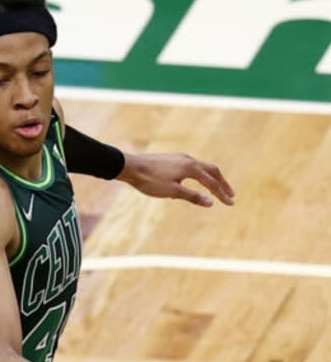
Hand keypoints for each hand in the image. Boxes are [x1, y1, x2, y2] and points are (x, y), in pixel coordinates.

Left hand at [117, 152, 234, 206]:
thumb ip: (192, 196)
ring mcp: (180, 158)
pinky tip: (194, 182)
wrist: (130, 166)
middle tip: (231, 194)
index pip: (211, 183)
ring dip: (211, 178)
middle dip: (222, 183)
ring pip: (202, 167)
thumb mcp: (172, 192)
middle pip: (212, 171)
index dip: (222, 194)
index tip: (231, 203)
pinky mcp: (172, 159)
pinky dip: (199, 175)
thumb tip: (211, 202)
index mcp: (191, 168)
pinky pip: (191, 166)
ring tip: (216, 188)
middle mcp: (188, 160)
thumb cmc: (149, 180)